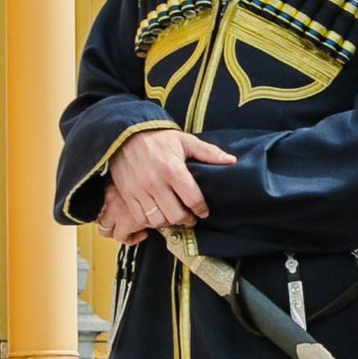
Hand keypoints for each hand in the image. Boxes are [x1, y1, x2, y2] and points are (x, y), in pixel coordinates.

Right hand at [95, 127, 235, 241]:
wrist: (125, 135)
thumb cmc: (159, 139)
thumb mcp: (185, 141)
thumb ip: (209, 152)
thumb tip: (232, 161)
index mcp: (172, 169)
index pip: (192, 199)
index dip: (201, 209)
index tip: (204, 212)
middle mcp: (155, 183)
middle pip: (175, 215)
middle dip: (187, 220)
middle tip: (191, 218)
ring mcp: (139, 190)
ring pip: (158, 220)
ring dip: (169, 222)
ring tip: (175, 217)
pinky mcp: (127, 195)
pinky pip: (141, 218)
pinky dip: (151, 222)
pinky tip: (159, 215)